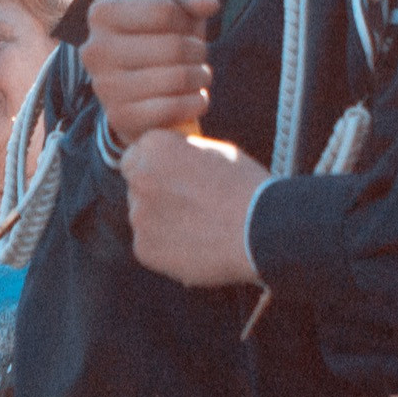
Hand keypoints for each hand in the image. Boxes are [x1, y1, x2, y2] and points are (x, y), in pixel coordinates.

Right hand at [83, 0, 217, 146]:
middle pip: (174, 46)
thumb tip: (209, 5)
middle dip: (198, 51)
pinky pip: (173, 107)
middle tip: (198, 56)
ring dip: (201, 76)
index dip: (186, 20)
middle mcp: (95, 49)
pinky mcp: (119, 117)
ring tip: (198, 75)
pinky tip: (194, 97)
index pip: (164, 11)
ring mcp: (104, 86)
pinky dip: (196, 102)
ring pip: (177, 77)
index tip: (184, 28)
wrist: (137, 94)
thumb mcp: (173, 10)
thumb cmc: (158, 41)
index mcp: (102, 14)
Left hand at [118, 131, 264, 286]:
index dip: (155, 166)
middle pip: (136, 185)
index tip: (173, 176)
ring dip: (160, 220)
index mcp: (154, 147)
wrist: (261, 230)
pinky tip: (195, 245)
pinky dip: (166, 247)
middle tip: (187, 204)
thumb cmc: (246, 186)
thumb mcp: (215, 149)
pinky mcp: (144, 249)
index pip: (137, 154)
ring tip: (198, 227)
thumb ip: (183, 152)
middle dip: (154, 192)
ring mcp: (139, 216)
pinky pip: (149, 245)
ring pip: (143, 217)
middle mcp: (139, 179)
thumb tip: (172, 158)